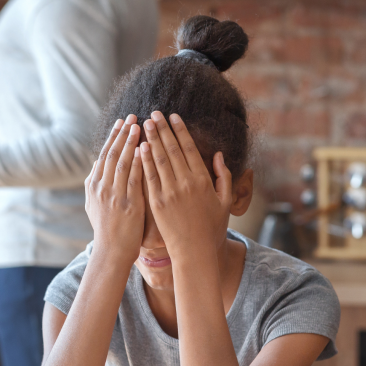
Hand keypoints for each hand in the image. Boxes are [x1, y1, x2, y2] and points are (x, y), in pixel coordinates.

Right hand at [85, 115, 144, 263]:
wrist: (111, 252)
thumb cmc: (106, 229)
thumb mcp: (93, 205)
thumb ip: (95, 184)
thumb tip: (96, 166)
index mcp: (93, 186)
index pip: (104, 155)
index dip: (113, 137)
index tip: (121, 122)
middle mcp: (101, 188)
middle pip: (113, 154)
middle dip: (123, 134)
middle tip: (132, 116)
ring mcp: (114, 196)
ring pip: (123, 163)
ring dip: (131, 143)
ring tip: (140, 126)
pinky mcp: (128, 204)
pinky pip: (134, 179)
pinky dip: (139, 163)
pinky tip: (146, 149)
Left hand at [139, 111, 231, 261]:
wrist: (195, 252)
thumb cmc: (212, 228)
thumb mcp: (225, 201)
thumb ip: (224, 176)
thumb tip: (217, 154)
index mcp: (203, 180)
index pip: (189, 149)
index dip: (180, 130)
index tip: (173, 116)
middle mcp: (186, 183)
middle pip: (172, 149)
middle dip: (162, 129)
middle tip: (154, 113)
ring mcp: (170, 193)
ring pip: (159, 160)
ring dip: (151, 139)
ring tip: (144, 124)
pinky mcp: (157, 203)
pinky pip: (149, 177)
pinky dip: (145, 161)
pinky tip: (140, 147)